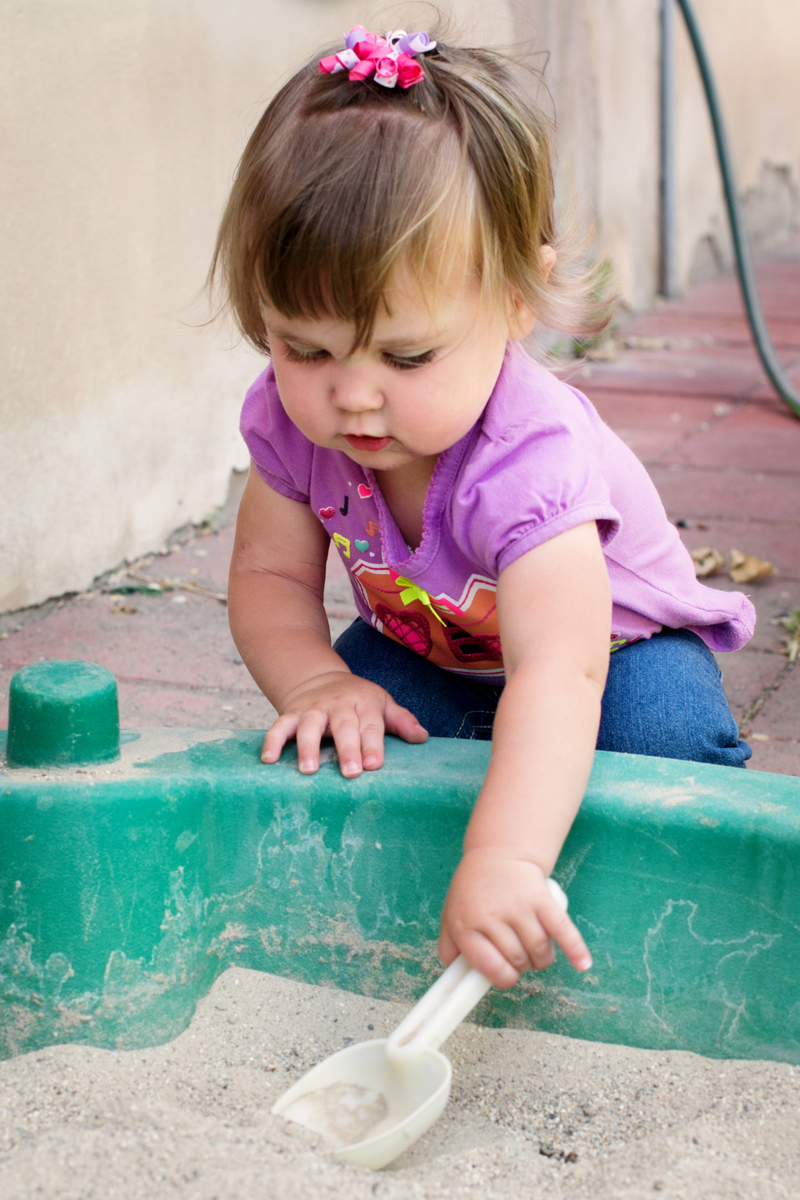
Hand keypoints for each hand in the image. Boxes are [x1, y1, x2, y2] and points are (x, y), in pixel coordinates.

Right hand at [261, 670, 426, 777]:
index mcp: (364, 702)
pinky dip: (272, 740)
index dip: (373, 744)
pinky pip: (279, 725)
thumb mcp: (381, 703)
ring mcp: (313, 708)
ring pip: (309, 725)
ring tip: (308, 770)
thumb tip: (423, 737)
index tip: (374, 765)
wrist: (319, 678)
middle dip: (347, 748)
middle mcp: (338, 704)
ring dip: (308, 746)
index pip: (370, 724)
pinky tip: (268, 759)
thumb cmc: (357, 699)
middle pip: (343, 725)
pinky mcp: (291, 713)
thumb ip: (401, 720)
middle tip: (351, 773)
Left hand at [439, 848, 591, 987]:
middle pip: (516, 960)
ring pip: (539, 951)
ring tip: (537, 952)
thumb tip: (457, 977)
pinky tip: (582, 964)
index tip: (507, 977)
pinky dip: (575, 949)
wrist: (498, 854)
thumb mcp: (451, 914)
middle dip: (521, 966)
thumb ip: (449, 946)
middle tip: (520, 957)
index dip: (502, 977)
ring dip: (541, 959)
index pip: (488, 965)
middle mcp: (491, 914)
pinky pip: (562, 930)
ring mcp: (518, 906)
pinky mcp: (542, 898)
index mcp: (466, 923)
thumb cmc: (475, 889)